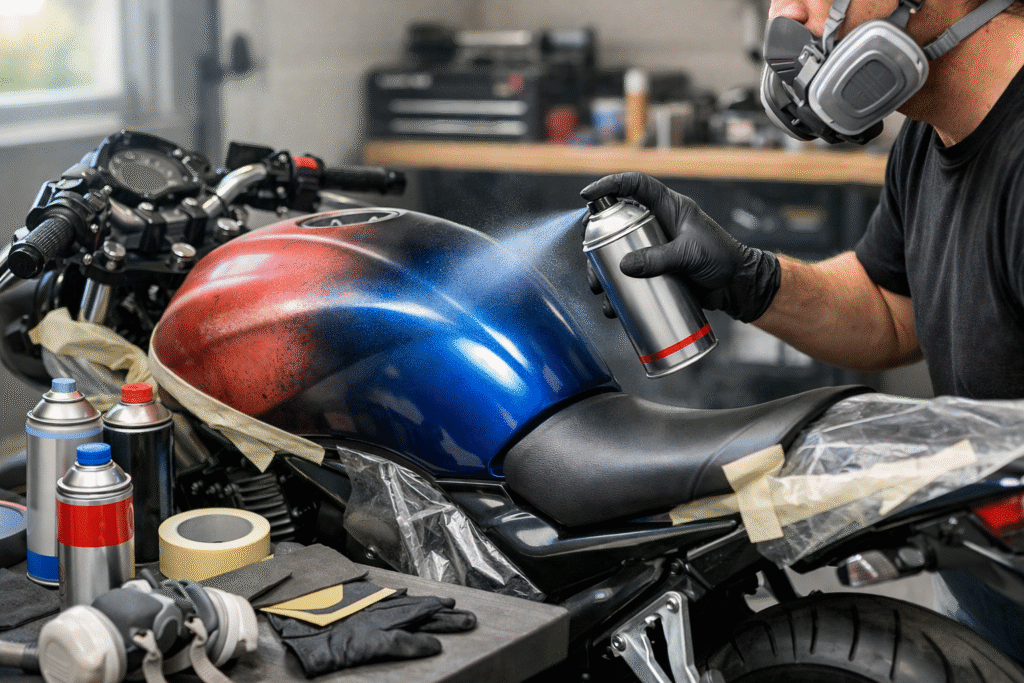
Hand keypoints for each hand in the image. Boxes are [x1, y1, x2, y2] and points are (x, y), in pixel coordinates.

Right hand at [581, 172, 780, 322]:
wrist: (738, 286)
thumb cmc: (722, 259)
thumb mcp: (690, 255)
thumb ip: (659, 259)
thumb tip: (623, 266)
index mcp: (669, 207)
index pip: (636, 185)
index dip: (610, 184)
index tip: (587, 196)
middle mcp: (658, 224)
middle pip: (618, 222)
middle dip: (597, 238)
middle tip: (588, 253)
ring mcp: (655, 248)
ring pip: (619, 252)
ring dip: (602, 270)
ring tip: (598, 288)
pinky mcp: (656, 270)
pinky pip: (630, 276)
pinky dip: (618, 290)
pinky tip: (611, 305)